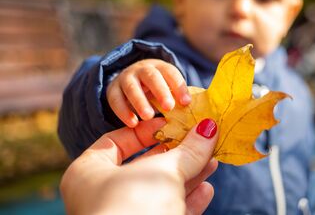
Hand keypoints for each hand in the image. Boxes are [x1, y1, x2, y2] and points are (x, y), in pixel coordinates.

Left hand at [60, 118, 218, 214]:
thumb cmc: (135, 205)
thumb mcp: (163, 171)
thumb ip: (187, 150)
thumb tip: (209, 128)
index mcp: (89, 173)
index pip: (118, 140)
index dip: (149, 128)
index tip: (175, 122)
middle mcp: (103, 195)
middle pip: (145, 165)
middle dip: (178, 152)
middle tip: (201, 139)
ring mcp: (124, 214)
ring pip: (161, 190)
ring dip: (189, 174)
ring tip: (212, 159)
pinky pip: (168, 211)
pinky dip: (188, 200)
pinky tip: (207, 189)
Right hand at [107, 59, 190, 126]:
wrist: (131, 83)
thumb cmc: (159, 93)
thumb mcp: (170, 91)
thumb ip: (181, 101)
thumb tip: (203, 121)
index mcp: (161, 68)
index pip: (171, 73)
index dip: (179, 87)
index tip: (186, 103)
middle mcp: (143, 70)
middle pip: (152, 77)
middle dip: (161, 91)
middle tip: (169, 107)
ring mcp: (126, 78)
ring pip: (131, 87)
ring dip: (140, 101)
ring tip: (148, 116)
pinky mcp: (112, 90)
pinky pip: (115, 99)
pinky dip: (123, 111)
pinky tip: (132, 124)